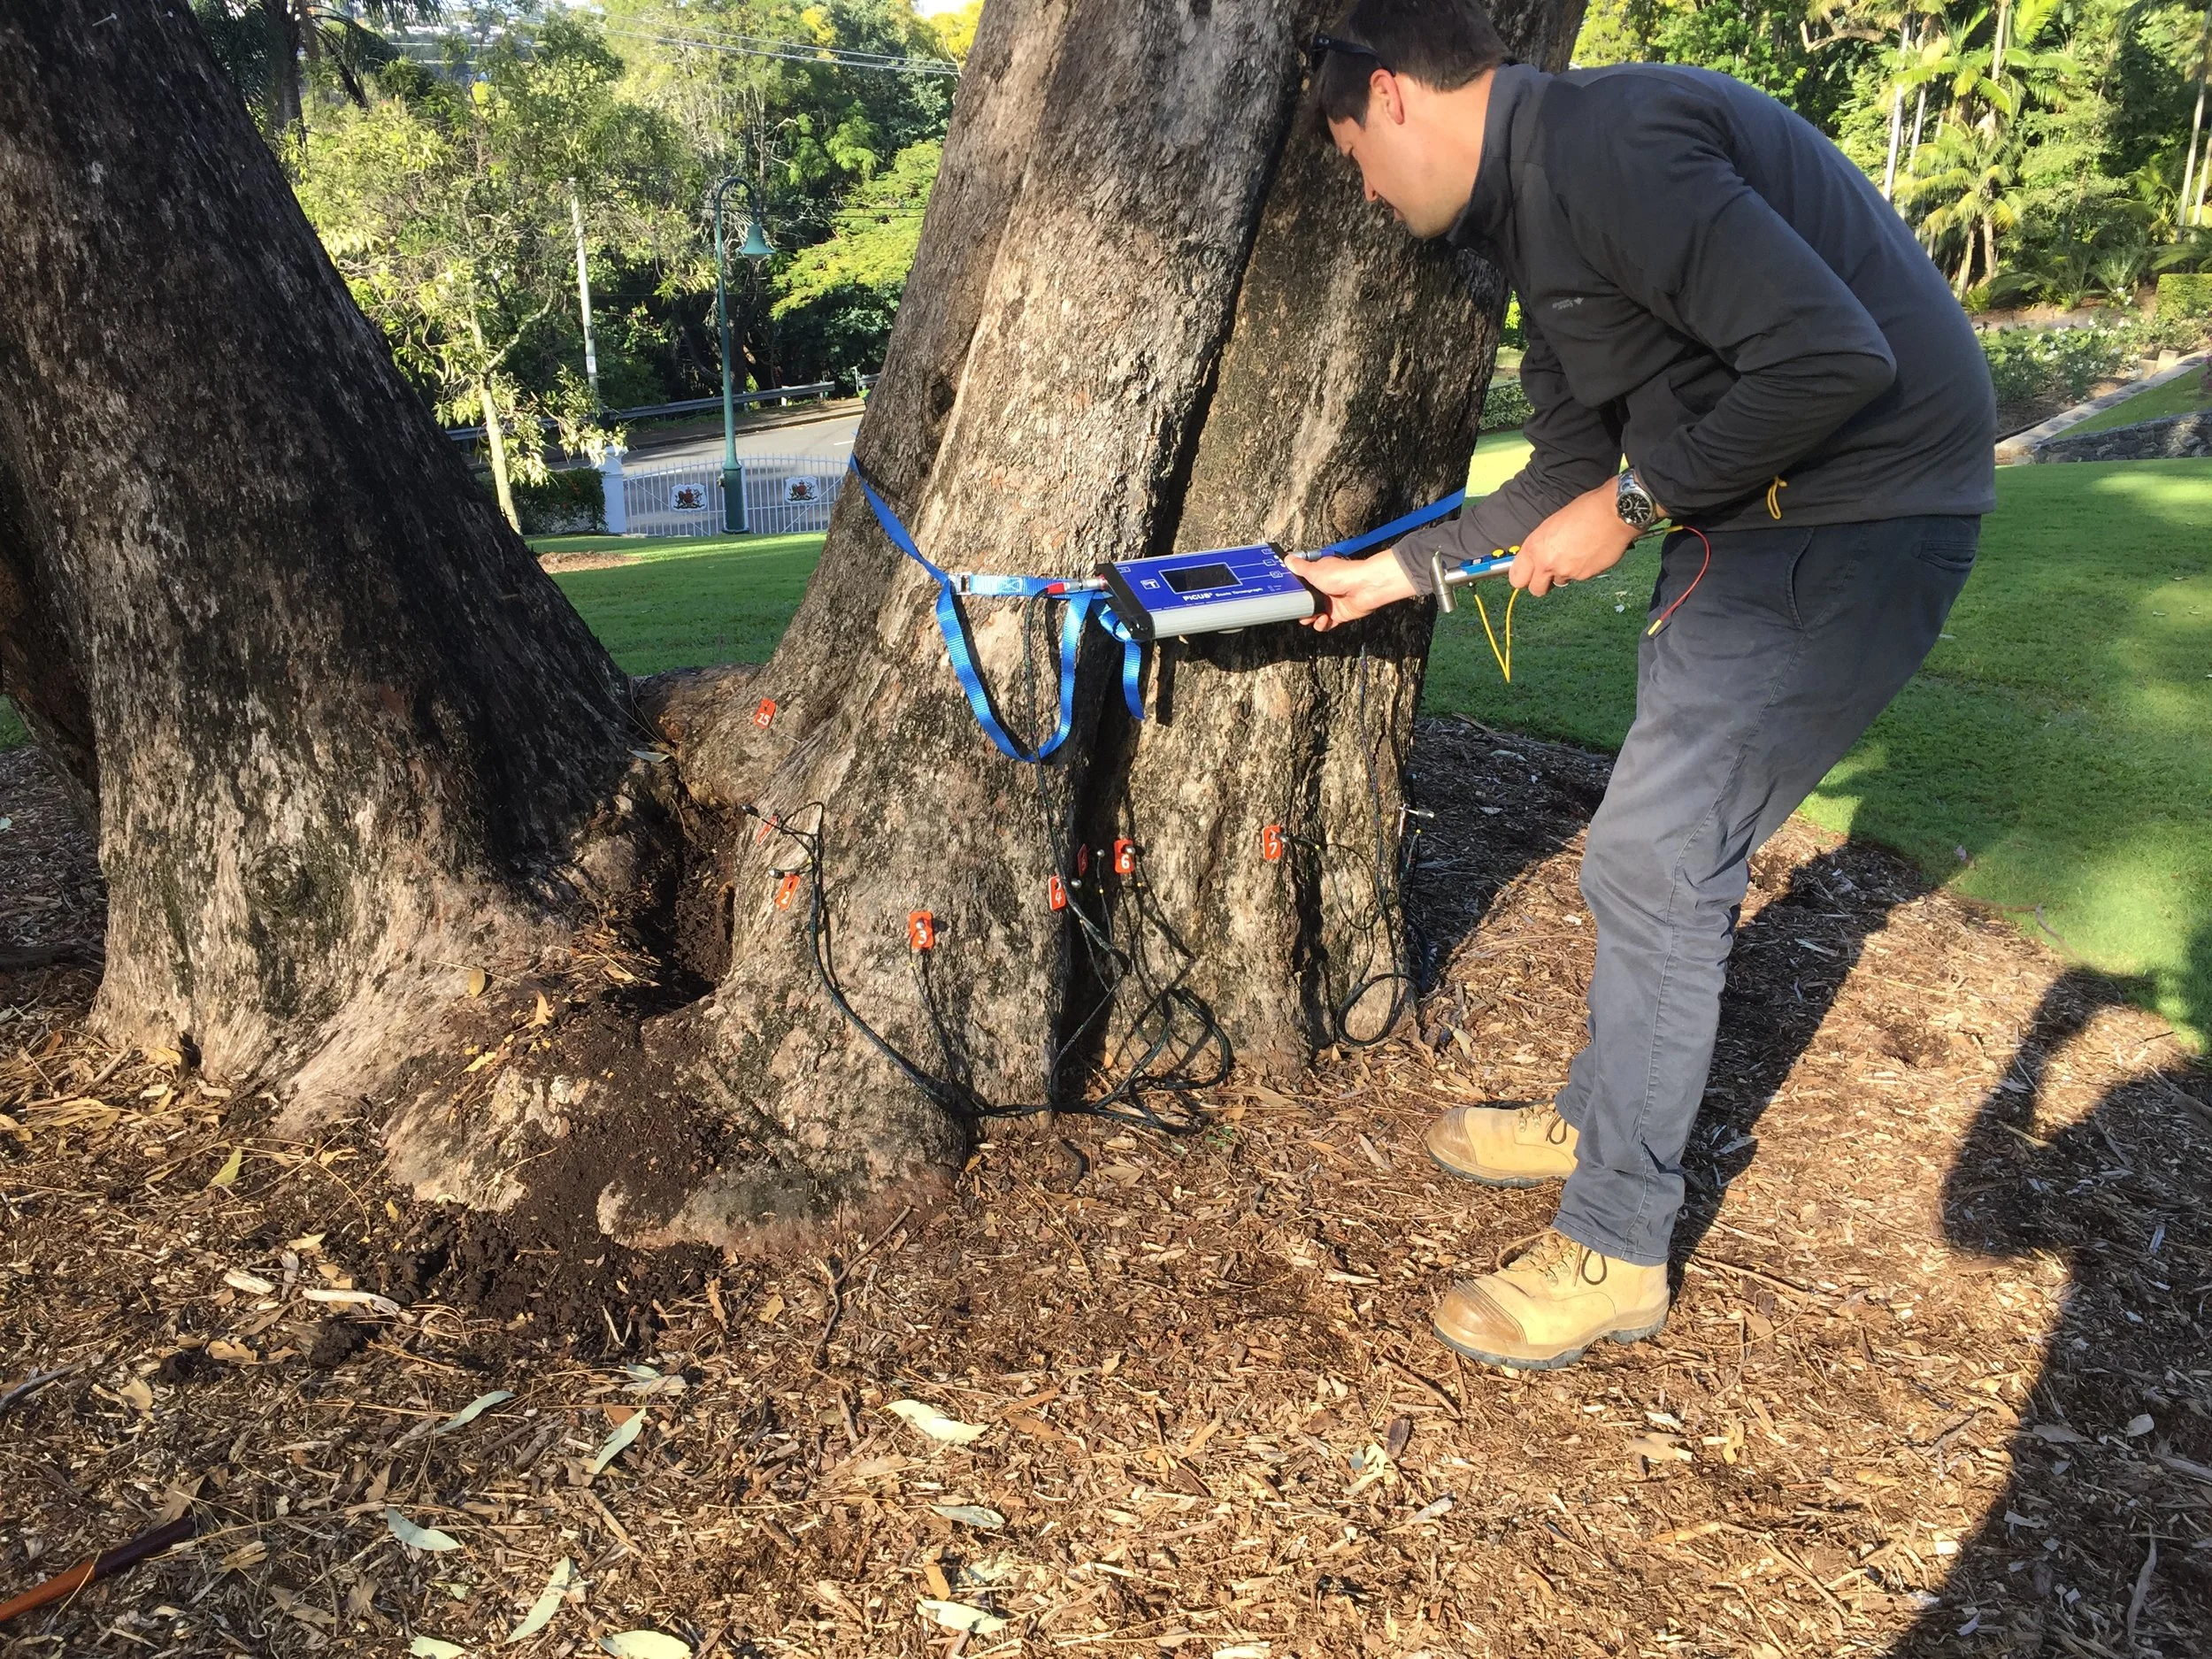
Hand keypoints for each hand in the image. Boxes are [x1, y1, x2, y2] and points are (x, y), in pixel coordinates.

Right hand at [1283, 550, 1415, 630]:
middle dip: (1300, 607)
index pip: (1301, 583)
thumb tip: (1288, 559)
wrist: (1364, 587)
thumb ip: (1299, 567)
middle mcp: (1324, 588)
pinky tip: (1323, 620)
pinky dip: (1321, 625)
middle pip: (1306, 601)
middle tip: (1298, 609)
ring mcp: (1331, 602)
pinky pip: (1325, 624)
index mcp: (1318, 575)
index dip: (1294, 590)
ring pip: (1314, 614)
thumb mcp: (1314, 570)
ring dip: (1310, 618)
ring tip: (1310, 616)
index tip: (1286, 595)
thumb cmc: (1343, 575)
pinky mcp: (1338, 615)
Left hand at [1510, 482, 1643, 596]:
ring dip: (1565, 574)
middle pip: (1536, 590)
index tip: (1529, 574)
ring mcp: (1566, 572)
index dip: (1523, 577)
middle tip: (1551, 571)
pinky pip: (1579, 578)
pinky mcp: (1585, 576)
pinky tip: (1589, 554)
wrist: (1613, 513)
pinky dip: (1583, 570)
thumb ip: (1542, 545)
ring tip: (1576, 554)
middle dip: (1542, 583)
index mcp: (1535, 547)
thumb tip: (1539, 557)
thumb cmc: (1585, 511)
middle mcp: (1547, 563)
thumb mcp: (1552, 525)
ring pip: (1559, 583)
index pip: (1517, 578)